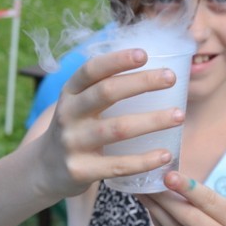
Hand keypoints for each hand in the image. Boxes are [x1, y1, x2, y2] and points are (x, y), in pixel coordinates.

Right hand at [39, 48, 184, 196]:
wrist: (45, 170)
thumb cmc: (76, 129)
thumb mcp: (78, 104)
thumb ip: (103, 89)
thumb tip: (152, 69)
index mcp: (70, 93)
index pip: (91, 70)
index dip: (117, 60)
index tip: (144, 54)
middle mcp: (68, 114)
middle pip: (106, 93)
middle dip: (142, 82)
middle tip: (172, 78)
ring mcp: (73, 143)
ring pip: (118, 128)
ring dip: (152, 121)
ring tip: (179, 115)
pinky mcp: (80, 171)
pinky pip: (118, 165)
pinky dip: (144, 160)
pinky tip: (166, 154)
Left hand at [136, 171, 225, 225]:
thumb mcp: (223, 212)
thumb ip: (201, 199)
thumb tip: (168, 178)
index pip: (209, 201)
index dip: (187, 188)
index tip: (168, 175)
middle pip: (189, 217)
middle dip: (165, 198)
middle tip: (147, 182)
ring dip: (156, 209)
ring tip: (143, 193)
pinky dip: (158, 224)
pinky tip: (151, 211)